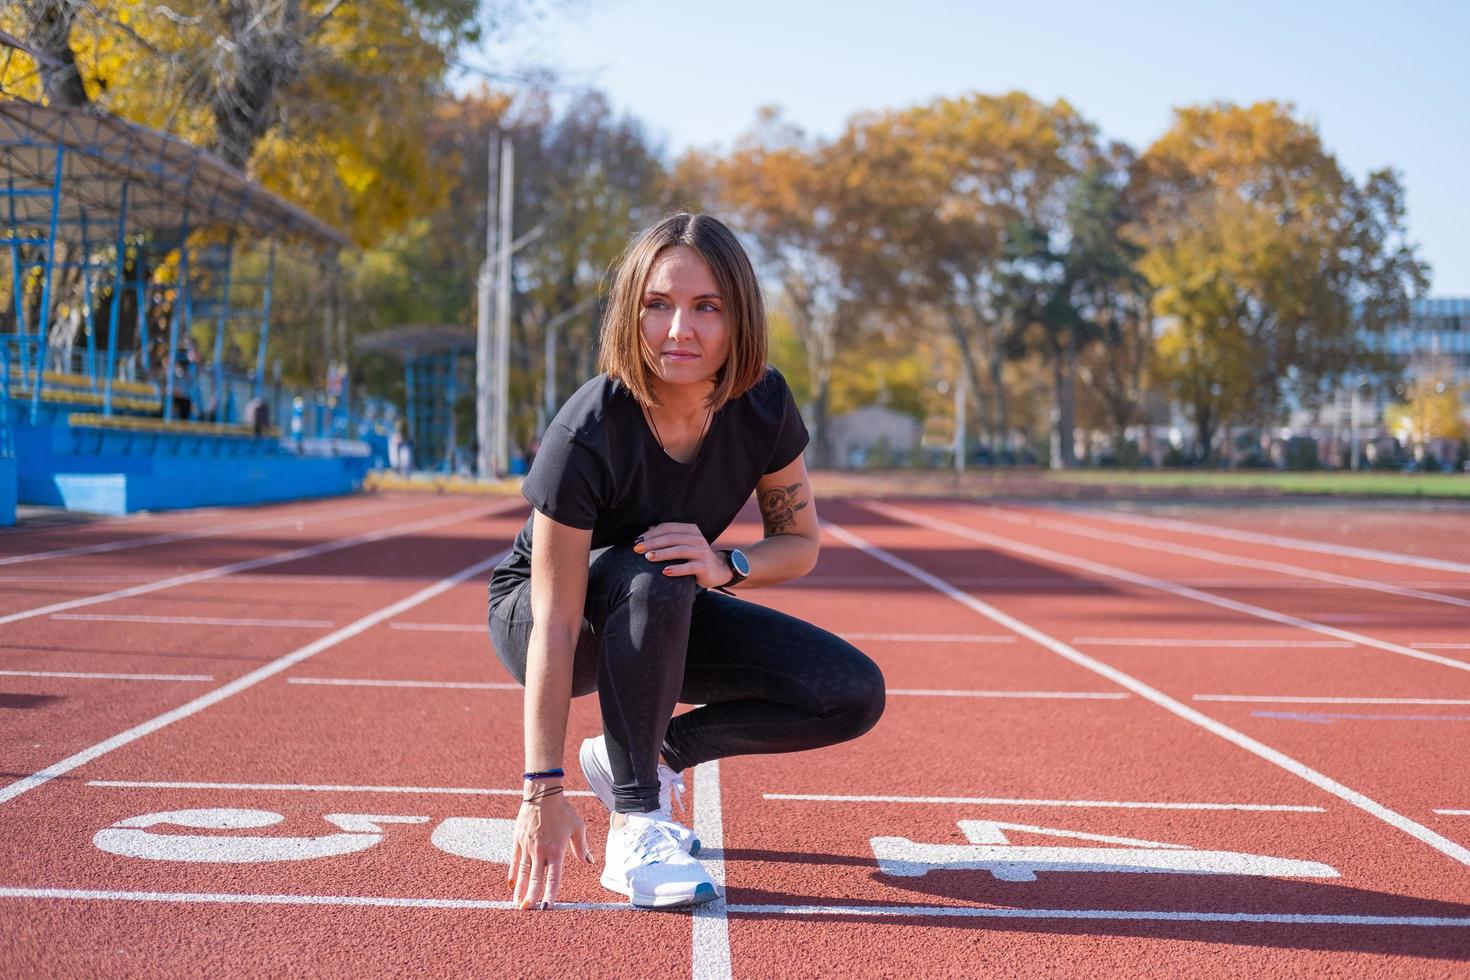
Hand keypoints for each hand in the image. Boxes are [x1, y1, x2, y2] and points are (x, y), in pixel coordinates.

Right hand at [509, 787, 591, 910]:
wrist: (542, 794)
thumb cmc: (562, 810)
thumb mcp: (577, 827)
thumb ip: (582, 847)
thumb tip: (589, 861)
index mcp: (556, 850)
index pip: (553, 878)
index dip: (550, 894)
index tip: (547, 907)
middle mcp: (541, 851)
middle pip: (535, 879)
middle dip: (531, 896)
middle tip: (527, 910)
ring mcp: (527, 847)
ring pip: (523, 873)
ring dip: (520, 890)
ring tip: (517, 904)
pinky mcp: (518, 841)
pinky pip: (515, 861)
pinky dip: (513, 874)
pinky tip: (511, 886)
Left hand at [634, 522, 730, 588]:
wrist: (716, 570)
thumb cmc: (693, 556)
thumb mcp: (683, 544)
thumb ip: (668, 536)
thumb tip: (648, 528)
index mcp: (691, 530)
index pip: (668, 528)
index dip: (652, 533)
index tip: (637, 540)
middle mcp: (697, 538)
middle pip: (671, 538)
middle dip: (652, 543)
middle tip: (637, 549)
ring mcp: (702, 552)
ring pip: (679, 550)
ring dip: (662, 553)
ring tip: (647, 557)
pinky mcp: (704, 566)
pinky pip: (689, 567)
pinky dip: (676, 569)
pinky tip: (665, 572)